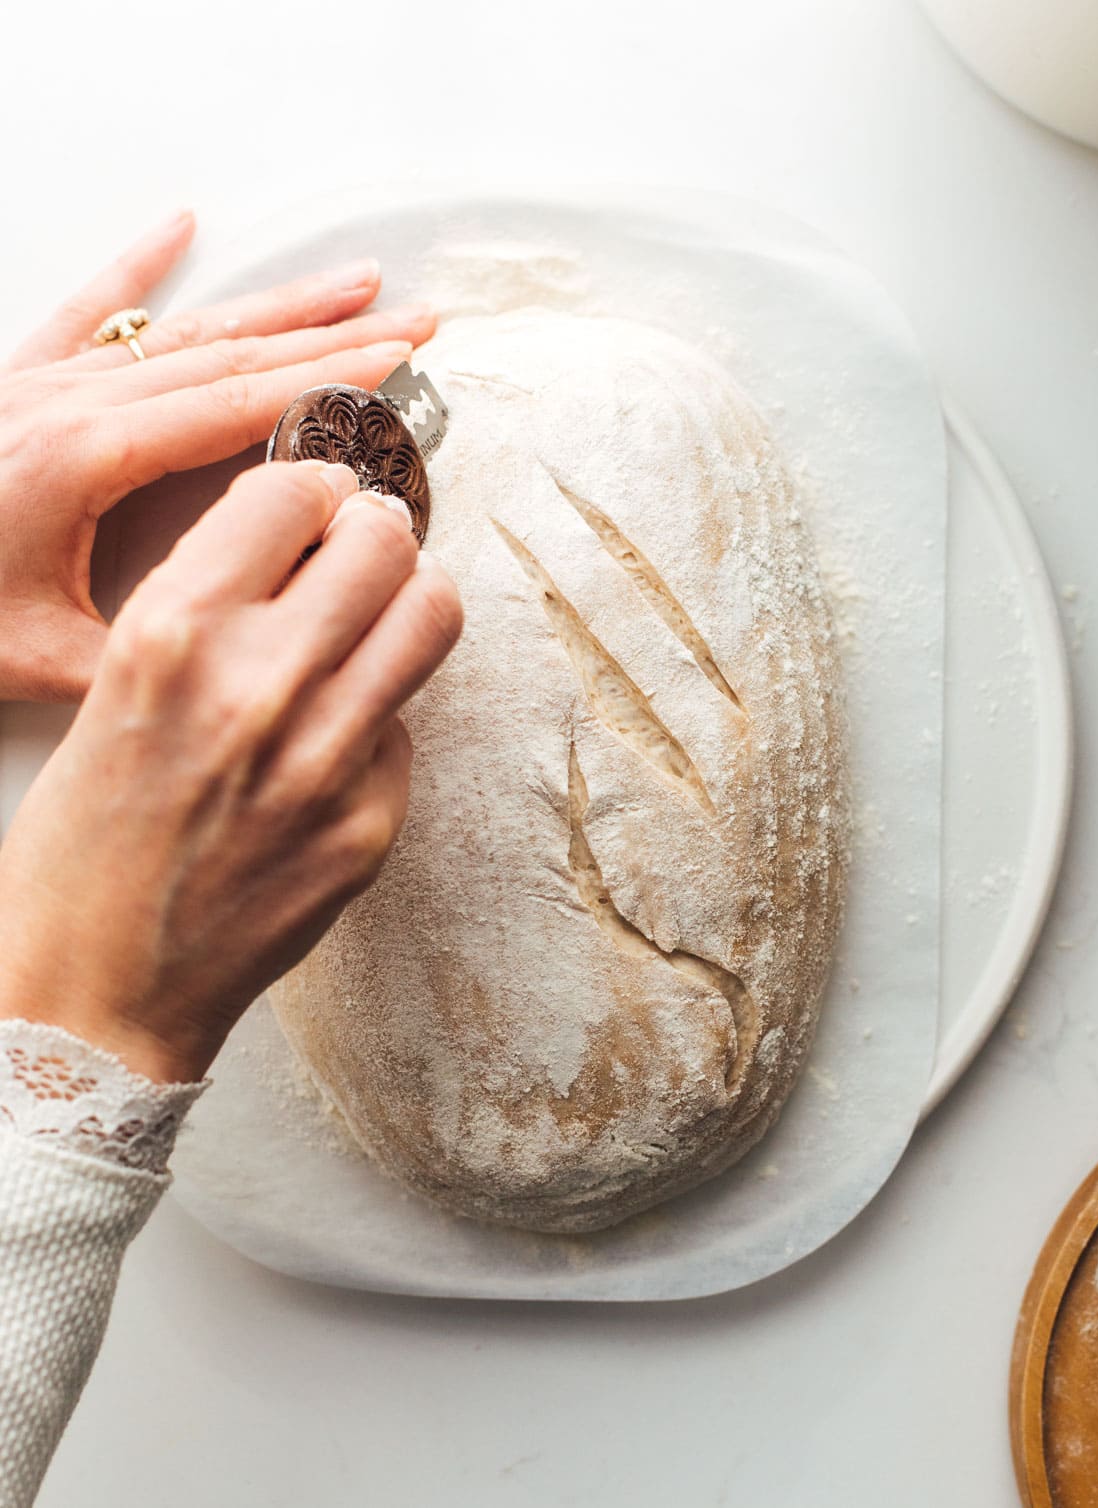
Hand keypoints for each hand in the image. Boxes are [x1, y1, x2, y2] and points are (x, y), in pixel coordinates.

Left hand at [0, 208, 434, 701]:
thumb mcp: (43, 658)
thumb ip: (150, 652)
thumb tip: (240, 656)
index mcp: (92, 460)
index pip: (241, 404)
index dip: (332, 380)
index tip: (402, 360)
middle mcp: (75, 403)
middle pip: (234, 353)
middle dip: (336, 335)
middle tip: (415, 318)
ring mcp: (45, 381)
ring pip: (183, 328)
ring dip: (273, 303)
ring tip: (351, 281)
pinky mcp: (17, 380)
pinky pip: (90, 311)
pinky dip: (137, 268)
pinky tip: (178, 225)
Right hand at [0, 461, 462, 1082]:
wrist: (94, 992)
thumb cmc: (82, 841)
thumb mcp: (113, 689)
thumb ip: (210, 609)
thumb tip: (303, 543)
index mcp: (173, 634)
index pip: (292, 492)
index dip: (314, 483)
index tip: (320, 496)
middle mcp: (261, 685)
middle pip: (385, 541)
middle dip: (376, 530)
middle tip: (362, 546)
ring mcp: (329, 761)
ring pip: (431, 615)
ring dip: (409, 599)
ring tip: (378, 616)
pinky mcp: (371, 825)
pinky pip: (405, 728)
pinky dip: (379, 717)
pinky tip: (332, 747)